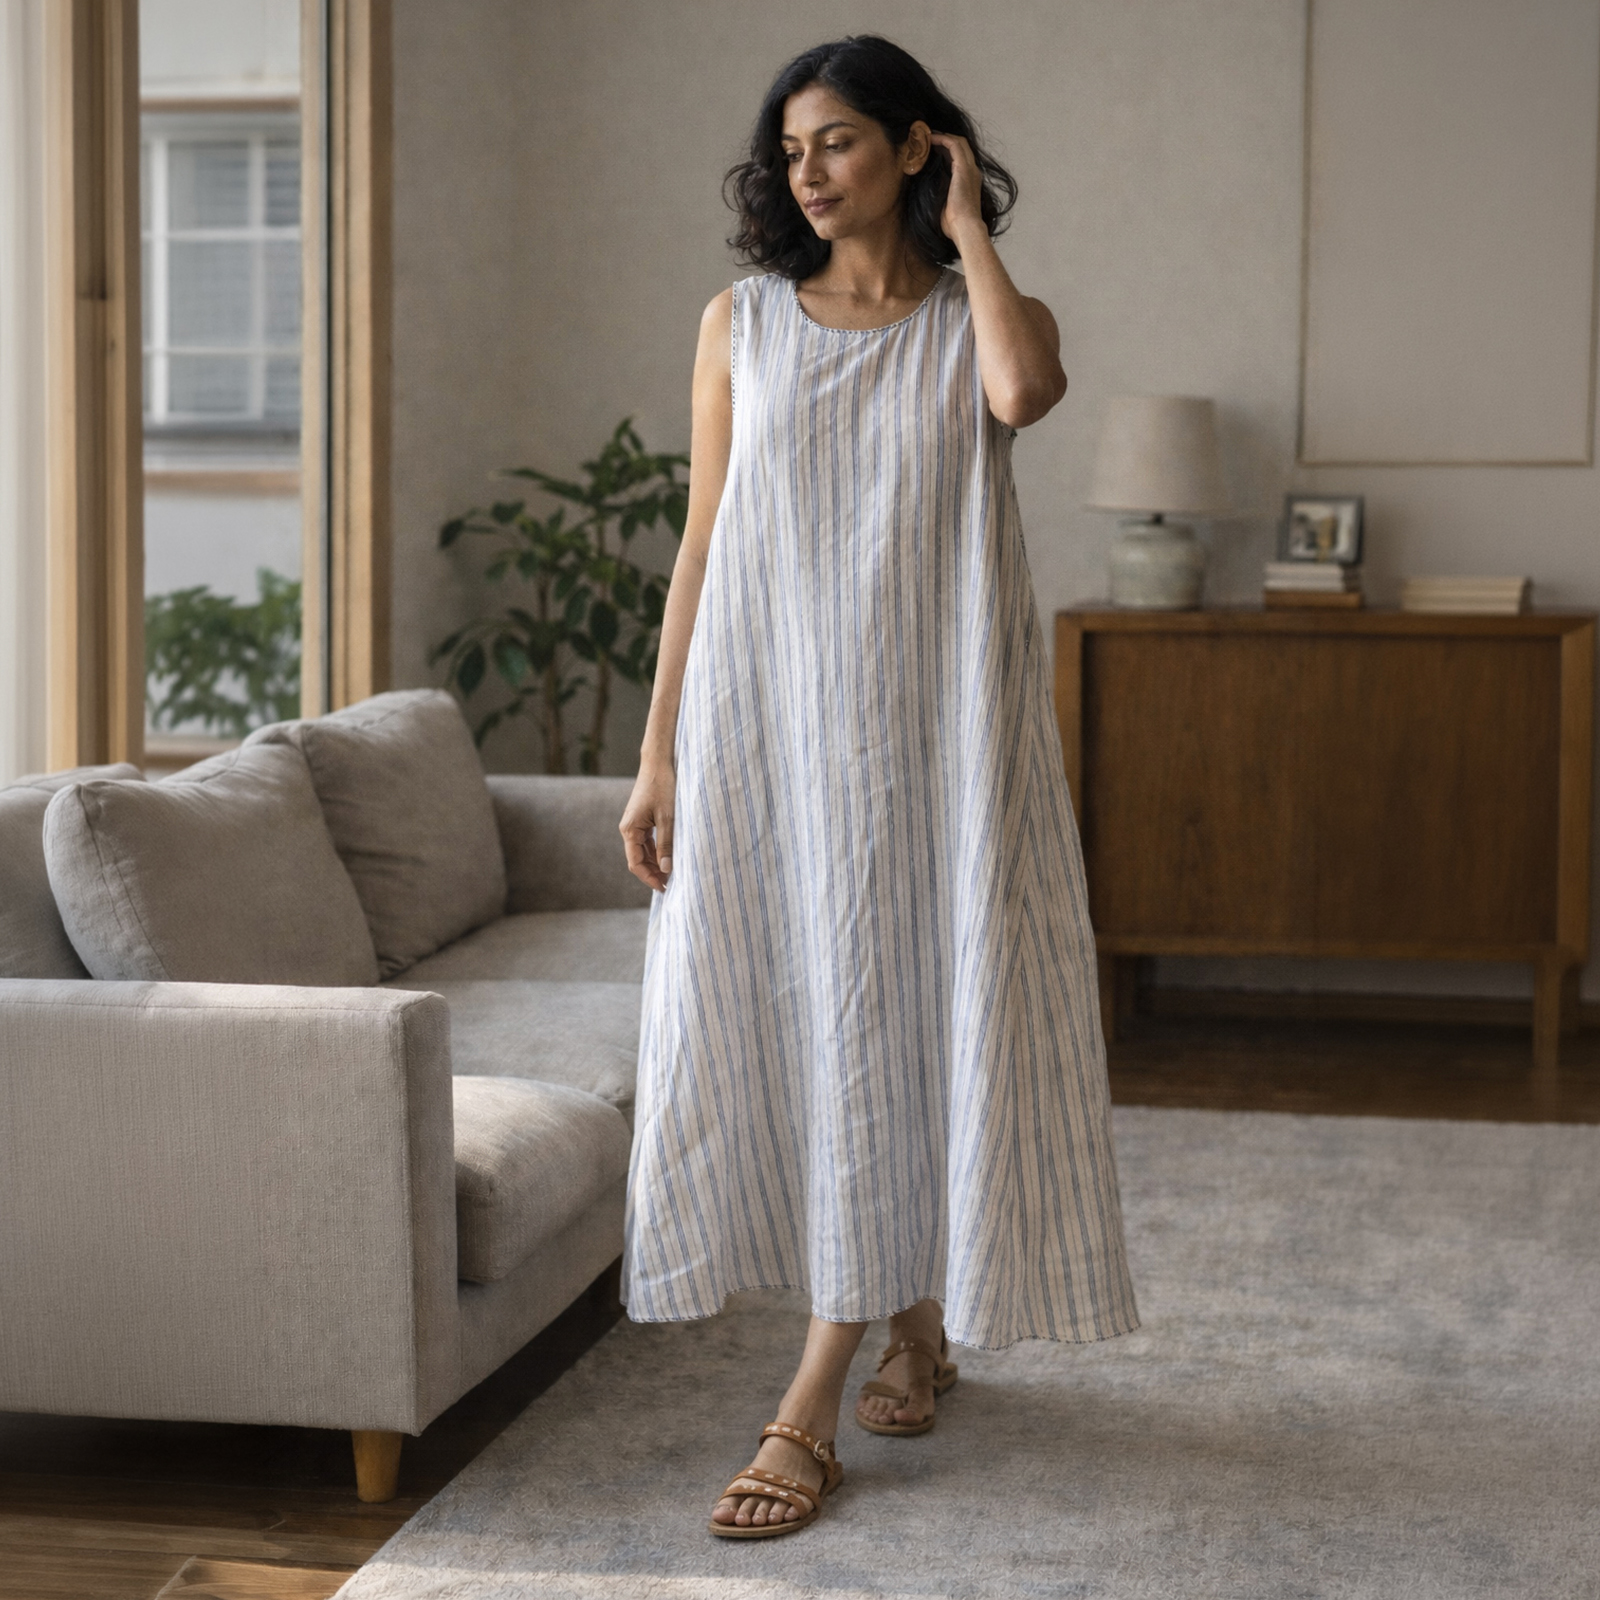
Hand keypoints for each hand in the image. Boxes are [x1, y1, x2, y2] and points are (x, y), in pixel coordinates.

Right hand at [620, 762, 675, 891]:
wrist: (658, 762)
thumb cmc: (662, 786)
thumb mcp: (668, 818)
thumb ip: (666, 844)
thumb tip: (667, 869)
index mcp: (630, 829)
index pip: (635, 862)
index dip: (649, 878)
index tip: (664, 888)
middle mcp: (628, 828)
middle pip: (638, 859)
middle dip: (652, 873)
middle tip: (670, 885)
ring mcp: (634, 824)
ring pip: (643, 851)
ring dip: (655, 864)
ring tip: (671, 875)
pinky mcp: (642, 819)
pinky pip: (647, 841)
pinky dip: (656, 852)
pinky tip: (668, 858)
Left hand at [928, 131, 984, 246]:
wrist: (965, 228)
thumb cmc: (954, 224)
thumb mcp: (945, 205)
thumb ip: (940, 194)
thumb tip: (924, 190)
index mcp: (970, 181)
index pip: (961, 157)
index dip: (947, 149)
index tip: (933, 148)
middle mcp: (972, 172)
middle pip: (961, 146)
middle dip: (945, 139)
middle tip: (929, 137)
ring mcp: (969, 169)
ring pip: (959, 142)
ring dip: (943, 136)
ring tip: (928, 136)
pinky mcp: (963, 168)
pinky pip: (953, 145)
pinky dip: (942, 139)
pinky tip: (930, 139)